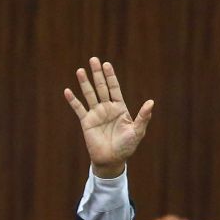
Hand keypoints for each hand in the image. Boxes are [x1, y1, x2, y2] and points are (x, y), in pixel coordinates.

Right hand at [64, 58, 153, 178]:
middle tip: (93, 59)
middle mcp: (107, 108)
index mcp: (119, 108)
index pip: (114, 88)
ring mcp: (96, 114)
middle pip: (101, 87)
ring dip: (84, 83)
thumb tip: (151, 102)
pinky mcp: (86, 122)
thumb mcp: (137, 131)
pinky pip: (78, 109)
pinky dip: (73, 100)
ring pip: (89, 95)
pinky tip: (67, 91)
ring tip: (80, 70)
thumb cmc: (126, 147)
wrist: (112, 160)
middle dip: (97, 74)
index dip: (110, 76)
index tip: (106, 64)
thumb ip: (143, 117)